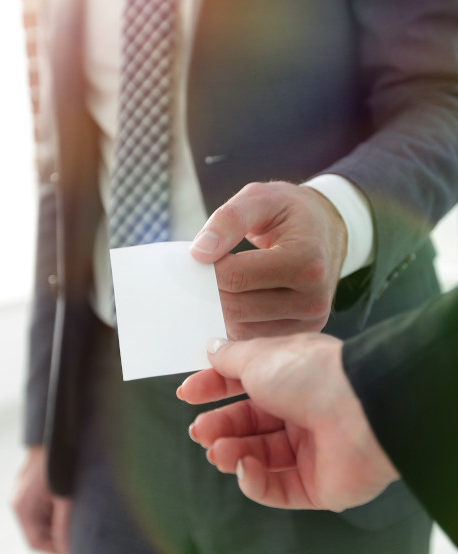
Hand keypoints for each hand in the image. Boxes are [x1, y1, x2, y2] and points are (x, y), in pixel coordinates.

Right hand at [12, 446, 71, 552]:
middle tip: (77, 535)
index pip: (35, 542)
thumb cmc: (57, 462)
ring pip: (39, 520)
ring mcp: (21, 495)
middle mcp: (17, 503)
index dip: (54, 549)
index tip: (71, 549)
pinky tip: (67, 503)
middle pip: (36, 532)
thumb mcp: (64, 495)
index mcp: (22, 508)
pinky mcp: (27, 487)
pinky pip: (39, 507)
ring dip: (55, 523)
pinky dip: (53, 510)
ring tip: (75, 518)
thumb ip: (63, 522)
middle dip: (56, 536)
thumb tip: (66, 547)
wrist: (52, 434)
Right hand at [177, 334, 397, 510]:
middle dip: (220, 426)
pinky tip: (245, 467)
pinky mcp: (320, 484)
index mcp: (287, 376)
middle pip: (250, 423)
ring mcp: (311, 448)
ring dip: (233, 453)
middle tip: (199, 431)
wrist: (360, 408)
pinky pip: (281, 487)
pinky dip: (257, 481)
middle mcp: (299, 409)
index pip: (243, 383)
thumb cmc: (306, 373)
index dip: (214, 387)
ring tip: (217, 451)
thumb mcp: (258, 357)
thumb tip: (212, 348)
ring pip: (261, 456)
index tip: (187, 393)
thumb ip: (230, 358)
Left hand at [190, 182, 346, 339]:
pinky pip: (252, 338)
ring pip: (240, 329)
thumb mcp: (261, 197)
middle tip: (205, 272)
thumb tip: (199, 253)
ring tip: (225, 283)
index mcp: (306, 261)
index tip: (203, 255)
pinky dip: (235, 322)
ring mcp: (310, 320)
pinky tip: (236, 299)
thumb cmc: (290, 212)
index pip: (235, 276)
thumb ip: (228, 219)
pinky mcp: (302, 332)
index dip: (208, 267)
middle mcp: (313, 298)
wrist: (327, 229)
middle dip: (211, 290)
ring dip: (221, 309)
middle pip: (236, 308)